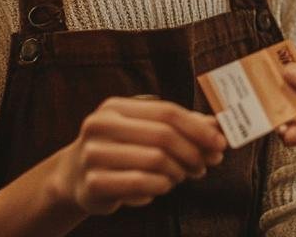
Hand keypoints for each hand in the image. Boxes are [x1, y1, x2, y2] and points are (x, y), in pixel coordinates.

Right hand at [50, 97, 226, 215]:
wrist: (75, 177)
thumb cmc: (121, 149)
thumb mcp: (145, 131)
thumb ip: (179, 126)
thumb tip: (218, 127)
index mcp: (115, 107)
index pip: (168, 113)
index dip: (198, 128)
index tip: (220, 143)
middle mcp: (101, 125)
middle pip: (163, 136)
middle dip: (192, 152)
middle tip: (205, 165)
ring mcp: (93, 154)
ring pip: (155, 161)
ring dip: (177, 172)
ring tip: (180, 176)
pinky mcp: (93, 183)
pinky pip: (141, 184)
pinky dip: (160, 187)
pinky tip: (161, 186)